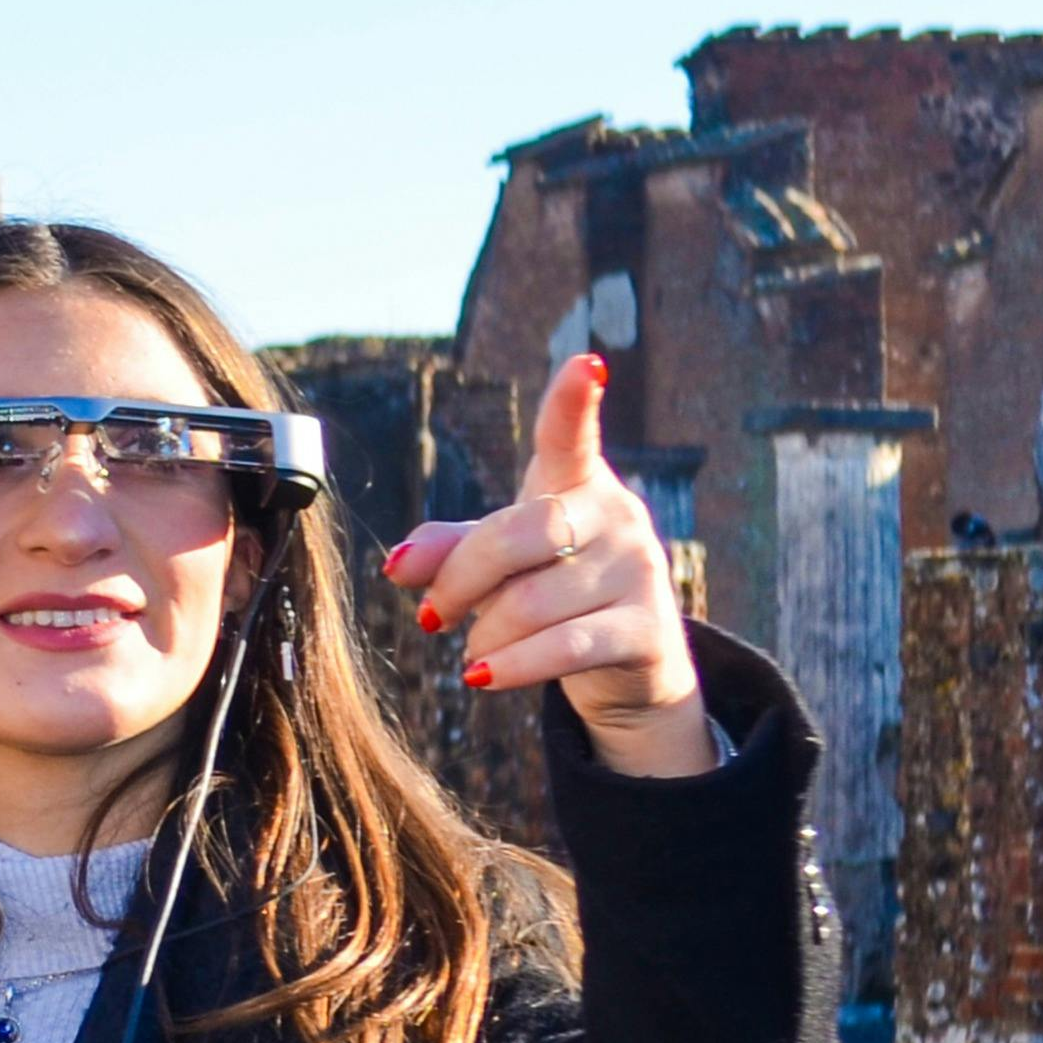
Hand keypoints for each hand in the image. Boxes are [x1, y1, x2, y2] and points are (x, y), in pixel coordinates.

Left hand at [380, 353, 712, 777]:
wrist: (628, 666)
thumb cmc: (554, 594)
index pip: (572, 436)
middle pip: (522, 533)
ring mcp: (640, 570)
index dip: (574, 401)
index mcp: (577, 483)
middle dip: (462, 579)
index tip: (585, 365)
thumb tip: (394, 566)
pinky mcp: (648, 629)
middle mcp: (617, 515)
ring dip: (486, 634)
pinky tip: (481, 677)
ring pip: (535, 601)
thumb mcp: (501, 565)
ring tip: (474, 652)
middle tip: (433, 616)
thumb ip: (448, 552)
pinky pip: (564, 647)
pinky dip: (512, 666)